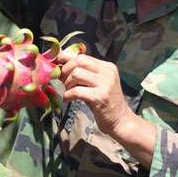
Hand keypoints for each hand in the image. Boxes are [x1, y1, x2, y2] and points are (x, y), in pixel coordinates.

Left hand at [58, 50, 155, 167]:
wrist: (120, 120)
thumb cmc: (103, 102)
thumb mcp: (94, 84)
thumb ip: (82, 74)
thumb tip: (59, 67)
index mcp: (106, 66)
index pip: (82, 56)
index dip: (66, 57)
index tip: (57, 63)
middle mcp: (107, 72)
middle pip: (79, 61)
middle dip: (66, 70)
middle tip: (63, 81)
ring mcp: (105, 84)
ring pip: (76, 74)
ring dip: (67, 84)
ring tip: (69, 92)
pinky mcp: (100, 96)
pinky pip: (77, 91)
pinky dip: (68, 95)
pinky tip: (67, 100)